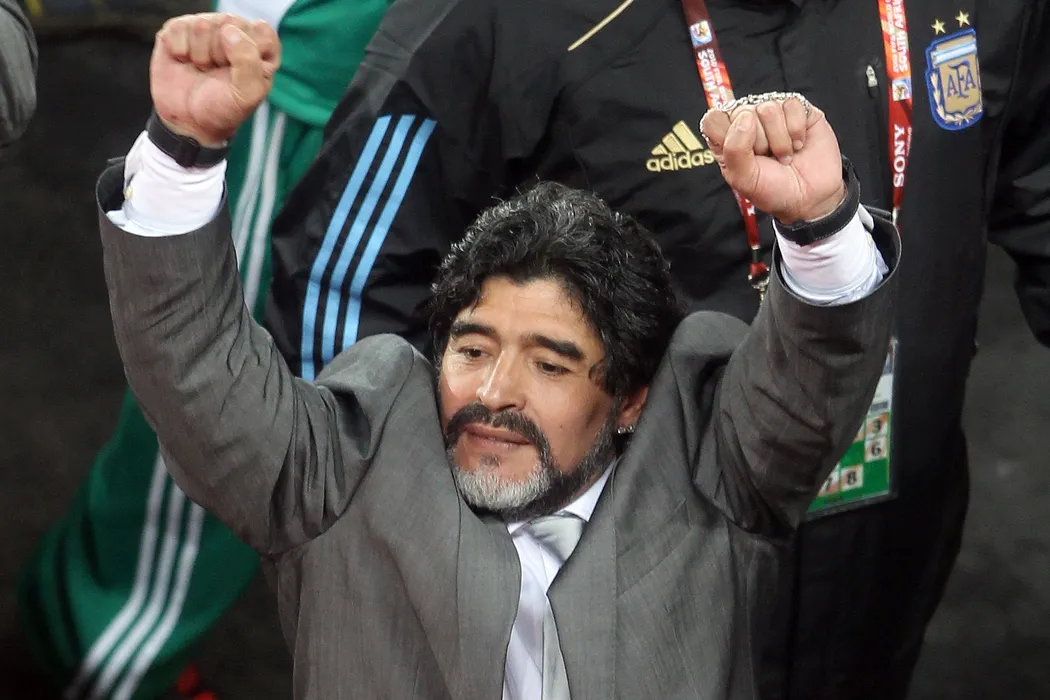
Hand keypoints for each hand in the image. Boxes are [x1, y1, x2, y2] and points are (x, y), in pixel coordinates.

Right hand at [150, 13, 280, 146]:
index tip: (241, 73)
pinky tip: (185, 61)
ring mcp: (207, 27)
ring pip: (202, 25)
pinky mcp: (180, 28)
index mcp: (260, 46)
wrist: (189, 121)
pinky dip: (180, 50)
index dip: (249, 51)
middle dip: (221, 54)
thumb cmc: (224, 107)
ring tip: (202, 68)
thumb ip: (248, 61)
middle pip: (229, 24)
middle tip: (218, 73)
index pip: (262, 30)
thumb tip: (229, 30)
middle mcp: (235, 31)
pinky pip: (179, 28)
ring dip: (200, 54)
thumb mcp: (248, 94)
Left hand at [700, 96, 845, 223]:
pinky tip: (798, 143)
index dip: (727, 136)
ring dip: (780, 140)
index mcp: (727, 139)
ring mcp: (772, 113)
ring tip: (784, 154)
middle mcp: (747, 121)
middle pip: (742, 112)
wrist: (811, 197)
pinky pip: (792, 105)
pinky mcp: (797, 109)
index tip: (743, 156)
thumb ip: (734, 149)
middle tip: (768, 158)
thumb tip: (745, 118)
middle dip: (759, 143)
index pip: (713, 120)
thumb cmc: (774, 190)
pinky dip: (797, 130)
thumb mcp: (744, 179)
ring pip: (769, 108)